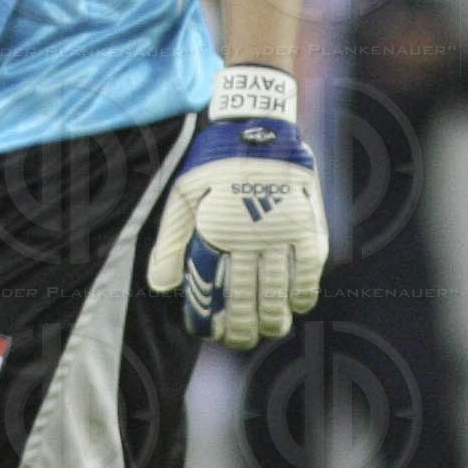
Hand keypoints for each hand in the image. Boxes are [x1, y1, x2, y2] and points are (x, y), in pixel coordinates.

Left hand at [147, 66, 327, 350]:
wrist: (256, 126)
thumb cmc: (213, 162)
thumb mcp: (182, 194)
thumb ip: (170, 241)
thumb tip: (160, 287)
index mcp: (215, 229)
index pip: (212, 289)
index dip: (209, 316)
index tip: (206, 333)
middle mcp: (249, 236)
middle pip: (247, 298)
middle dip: (240, 328)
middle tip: (236, 341)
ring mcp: (281, 233)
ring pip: (279, 293)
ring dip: (272, 319)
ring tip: (266, 332)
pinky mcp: (308, 227)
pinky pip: (307, 273)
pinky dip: (301, 294)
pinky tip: (294, 306)